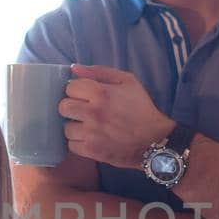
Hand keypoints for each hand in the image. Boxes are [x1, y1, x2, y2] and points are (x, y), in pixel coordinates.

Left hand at [58, 64, 174, 168]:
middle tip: (83, 111)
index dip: (77, 91)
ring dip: (75, 127)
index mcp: (100, 93)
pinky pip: (71, 145)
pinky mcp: (92, 150)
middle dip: (71, 108)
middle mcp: (92, 112)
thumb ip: (99, 72)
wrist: (155, 140)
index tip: (85, 96)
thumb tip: (73, 68)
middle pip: (63, 107)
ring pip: (66, 128)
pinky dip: (79, 142)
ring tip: (88, 127)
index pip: (69, 87)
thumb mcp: (127, 81)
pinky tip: (90, 138)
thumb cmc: (141, 108)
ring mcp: (91, 133)